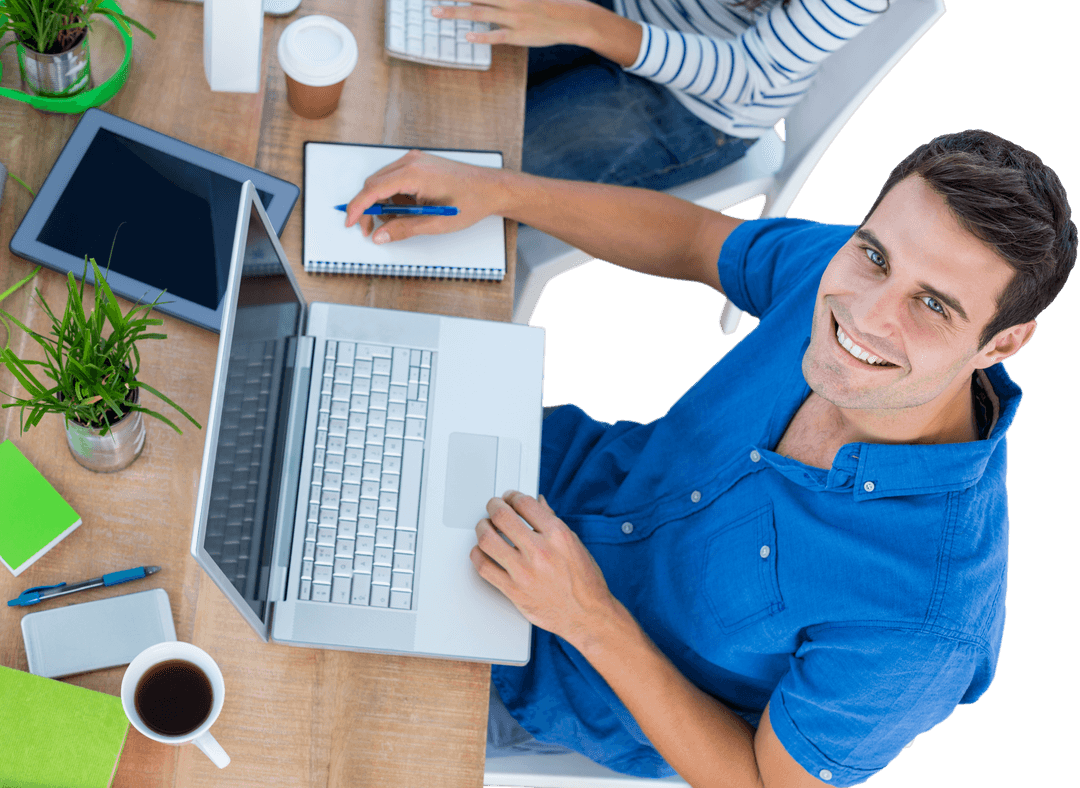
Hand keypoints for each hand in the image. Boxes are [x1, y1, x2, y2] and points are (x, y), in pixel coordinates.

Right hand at [344, 150, 505, 242]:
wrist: (491, 188)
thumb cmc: (471, 201)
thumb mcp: (436, 222)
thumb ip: (404, 229)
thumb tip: (380, 235)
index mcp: (413, 173)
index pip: (372, 189)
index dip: (358, 208)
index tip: (350, 223)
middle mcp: (411, 161)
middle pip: (373, 185)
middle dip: (369, 209)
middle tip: (372, 230)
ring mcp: (415, 161)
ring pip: (383, 183)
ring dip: (383, 204)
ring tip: (398, 222)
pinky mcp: (419, 164)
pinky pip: (396, 180)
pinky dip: (395, 197)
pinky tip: (409, 211)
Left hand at [432, 0, 601, 48]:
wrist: (573, 19)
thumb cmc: (551, 4)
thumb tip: (489, 0)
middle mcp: (510, 1)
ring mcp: (513, 18)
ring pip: (479, 14)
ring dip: (456, 12)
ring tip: (437, 12)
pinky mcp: (519, 35)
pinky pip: (496, 36)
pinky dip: (481, 36)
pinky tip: (467, 35)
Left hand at [471, 491, 618, 646]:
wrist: (587, 615)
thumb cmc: (585, 582)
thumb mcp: (575, 543)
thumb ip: (553, 521)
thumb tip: (538, 503)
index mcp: (558, 535)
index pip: (524, 503)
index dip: (512, 496)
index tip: (509, 498)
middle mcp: (540, 551)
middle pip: (501, 516)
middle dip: (494, 506)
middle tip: (493, 506)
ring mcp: (524, 572)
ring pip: (486, 540)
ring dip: (482, 528)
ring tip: (485, 527)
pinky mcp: (513, 591)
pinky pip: (484, 567)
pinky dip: (477, 555)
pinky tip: (481, 551)